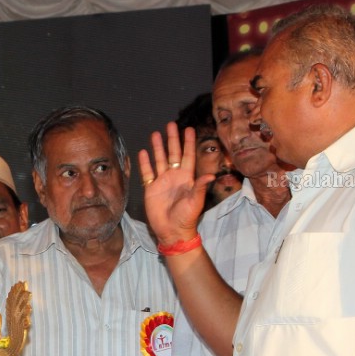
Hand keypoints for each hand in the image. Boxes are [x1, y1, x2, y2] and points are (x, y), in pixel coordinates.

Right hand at [137, 124, 210, 245]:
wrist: (172, 231)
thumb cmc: (186, 217)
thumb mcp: (196, 201)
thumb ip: (200, 187)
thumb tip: (211, 175)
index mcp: (186, 178)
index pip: (187, 156)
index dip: (188, 143)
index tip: (189, 129)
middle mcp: (174, 177)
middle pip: (173, 154)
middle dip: (172, 139)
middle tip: (170, 124)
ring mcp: (162, 182)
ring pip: (159, 160)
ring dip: (158, 147)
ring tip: (155, 133)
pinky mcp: (151, 189)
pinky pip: (147, 173)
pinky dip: (145, 163)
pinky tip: (143, 152)